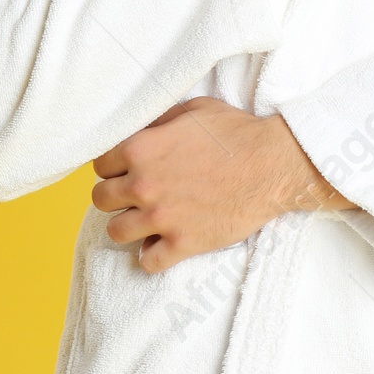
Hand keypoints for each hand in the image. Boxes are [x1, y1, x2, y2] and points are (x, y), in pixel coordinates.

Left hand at [90, 100, 353, 271]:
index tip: (126, 172)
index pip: (99, 165)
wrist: (274, 165)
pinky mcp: (183, 243)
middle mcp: (144, 184)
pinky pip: (148, 262)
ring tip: (143, 222)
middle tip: (135, 196)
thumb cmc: (237, 133)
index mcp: (141, 149)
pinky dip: (151, 256)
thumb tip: (140, 130)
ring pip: (116, 232)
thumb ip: (158, 121)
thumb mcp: (193, 110)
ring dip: (127, 227)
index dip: (113, 168)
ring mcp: (162, 217)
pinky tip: (161, 245)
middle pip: (101, 199)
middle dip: (115, 196)